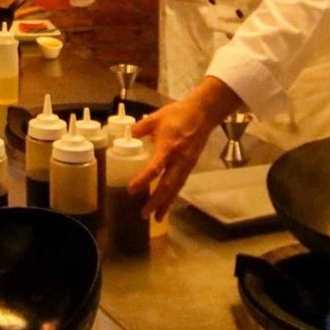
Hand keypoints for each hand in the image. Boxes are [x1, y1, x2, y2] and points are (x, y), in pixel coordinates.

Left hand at [129, 78, 241, 219]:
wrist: (203, 113)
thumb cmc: (178, 114)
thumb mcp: (155, 118)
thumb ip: (139, 128)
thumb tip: (126, 136)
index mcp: (168, 147)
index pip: (154, 168)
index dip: (143, 180)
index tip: (131, 190)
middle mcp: (178, 159)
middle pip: (167, 185)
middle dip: (156, 201)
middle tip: (144, 214)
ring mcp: (186, 164)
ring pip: (175, 188)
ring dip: (166, 203)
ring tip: (157, 217)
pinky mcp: (191, 165)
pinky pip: (181, 183)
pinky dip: (173, 194)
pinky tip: (167, 202)